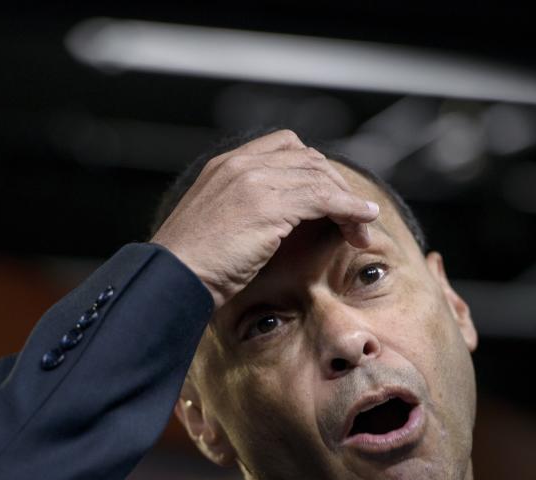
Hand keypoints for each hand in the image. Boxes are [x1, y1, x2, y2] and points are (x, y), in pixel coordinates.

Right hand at [151, 130, 379, 308]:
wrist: (172, 278)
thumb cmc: (190, 266)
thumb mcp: (216, 227)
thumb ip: (243, 212)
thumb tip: (279, 226)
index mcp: (224, 165)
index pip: (284, 145)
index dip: (314, 168)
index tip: (330, 197)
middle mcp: (240, 164)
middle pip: (308, 158)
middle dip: (337, 186)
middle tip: (354, 218)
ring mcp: (253, 181)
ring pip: (320, 177)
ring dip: (349, 202)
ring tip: (362, 228)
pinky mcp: (268, 205)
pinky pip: (324, 198)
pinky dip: (350, 209)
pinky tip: (361, 224)